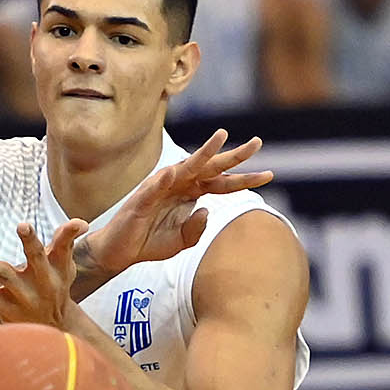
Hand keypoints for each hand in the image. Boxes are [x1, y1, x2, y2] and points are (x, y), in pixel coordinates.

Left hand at [0, 219, 86, 329]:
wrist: (51, 330)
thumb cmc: (56, 288)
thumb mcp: (64, 267)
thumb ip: (66, 242)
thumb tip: (81, 222)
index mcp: (58, 268)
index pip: (66, 246)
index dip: (70, 232)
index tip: (78, 223)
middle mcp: (43, 281)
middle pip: (37, 257)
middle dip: (31, 242)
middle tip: (23, 226)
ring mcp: (24, 295)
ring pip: (4, 275)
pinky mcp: (6, 307)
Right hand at [72, 129, 271, 292]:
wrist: (121, 251)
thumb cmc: (150, 242)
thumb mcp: (182, 241)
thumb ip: (197, 229)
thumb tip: (207, 211)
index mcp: (191, 193)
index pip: (222, 183)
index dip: (245, 179)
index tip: (269, 175)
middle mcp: (179, 184)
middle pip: (211, 167)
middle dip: (234, 155)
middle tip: (258, 142)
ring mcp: (160, 188)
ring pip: (186, 167)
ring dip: (203, 153)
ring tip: (220, 138)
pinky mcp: (141, 199)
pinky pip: (153, 187)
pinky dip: (163, 180)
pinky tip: (173, 173)